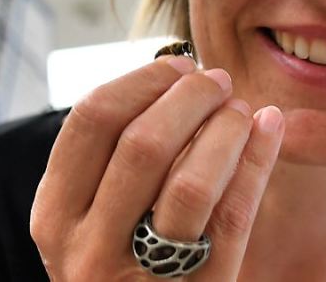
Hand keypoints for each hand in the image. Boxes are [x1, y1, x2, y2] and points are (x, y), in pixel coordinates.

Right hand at [30, 55, 284, 280]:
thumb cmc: (123, 262)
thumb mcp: (93, 217)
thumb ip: (117, 156)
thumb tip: (179, 71)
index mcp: (55, 216)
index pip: (93, 120)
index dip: (141, 80)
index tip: (177, 65)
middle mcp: (87, 250)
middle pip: (144, 143)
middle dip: (189, 96)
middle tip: (218, 79)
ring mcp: (141, 279)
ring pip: (192, 183)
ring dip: (225, 129)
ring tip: (242, 109)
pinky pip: (233, 218)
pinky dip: (257, 161)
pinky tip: (270, 128)